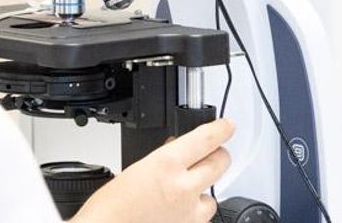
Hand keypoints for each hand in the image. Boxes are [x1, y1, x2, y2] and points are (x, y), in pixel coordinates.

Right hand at [69, 118, 234, 222]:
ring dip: (204, 188)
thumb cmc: (113, 204)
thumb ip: (165, 158)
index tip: (227, 126)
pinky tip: (179, 208)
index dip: (221, 130)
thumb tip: (180, 150)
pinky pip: (203, 215)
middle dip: (218, 155)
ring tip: (184, 190)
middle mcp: (183, 187)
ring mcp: (190, 211)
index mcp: (166, 164)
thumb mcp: (137, 168)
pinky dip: (195, 210)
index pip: (206, 139)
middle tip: (212, 154)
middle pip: (220, 162)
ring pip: (213, 193)